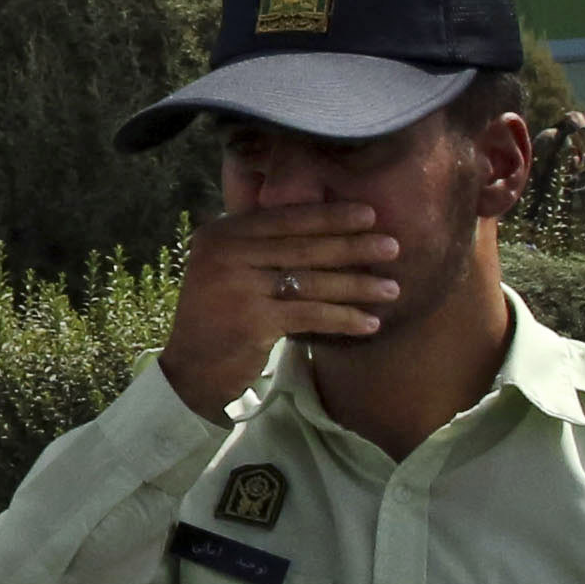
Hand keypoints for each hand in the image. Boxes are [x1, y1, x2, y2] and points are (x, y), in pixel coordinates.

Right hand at [156, 194, 398, 414]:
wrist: (191, 369)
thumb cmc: (219, 317)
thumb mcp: (228, 270)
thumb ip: (259, 248)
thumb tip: (323, 227)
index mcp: (220, 234)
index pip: (283, 218)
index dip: (328, 216)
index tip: (369, 214)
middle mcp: (224, 254)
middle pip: (301, 247)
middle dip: (352, 246)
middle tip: (392, 246)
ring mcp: (236, 286)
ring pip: (311, 281)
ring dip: (357, 285)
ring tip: (392, 289)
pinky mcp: (252, 321)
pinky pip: (310, 315)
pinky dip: (344, 318)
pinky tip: (370, 322)